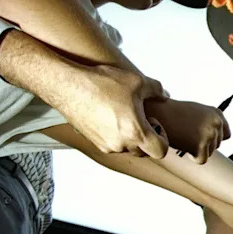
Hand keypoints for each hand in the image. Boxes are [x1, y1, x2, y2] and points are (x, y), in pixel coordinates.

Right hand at [56, 65, 170, 157]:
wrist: (68, 85)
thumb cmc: (101, 83)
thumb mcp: (137, 81)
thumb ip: (157, 90)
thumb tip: (164, 95)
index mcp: (135, 133)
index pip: (161, 151)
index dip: (163, 138)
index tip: (154, 122)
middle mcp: (120, 144)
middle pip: (144, 151)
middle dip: (147, 136)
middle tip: (141, 117)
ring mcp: (105, 145)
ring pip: (127, 148)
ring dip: (131, 135)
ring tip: (125, 114)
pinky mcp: (93, 142)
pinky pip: (112, 143)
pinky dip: (116, 134)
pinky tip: (111, 114)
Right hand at [145, 99, 229, 163]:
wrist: (155, 113)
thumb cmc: (171, 113)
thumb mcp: (195, 112)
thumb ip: (208, 123)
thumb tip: (219, 141)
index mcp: (216, 113)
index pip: (226, 134)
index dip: (213, 138)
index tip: (201, 136)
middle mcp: (216, 123)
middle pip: (216, 145)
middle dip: (202, 143)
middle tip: (186, 133)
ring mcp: (209, 134)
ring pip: (209, 153)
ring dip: (195, 149)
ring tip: (182, 135)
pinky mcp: (201, 146)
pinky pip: (202, 159)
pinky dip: (192, 156)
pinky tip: (183, 144)